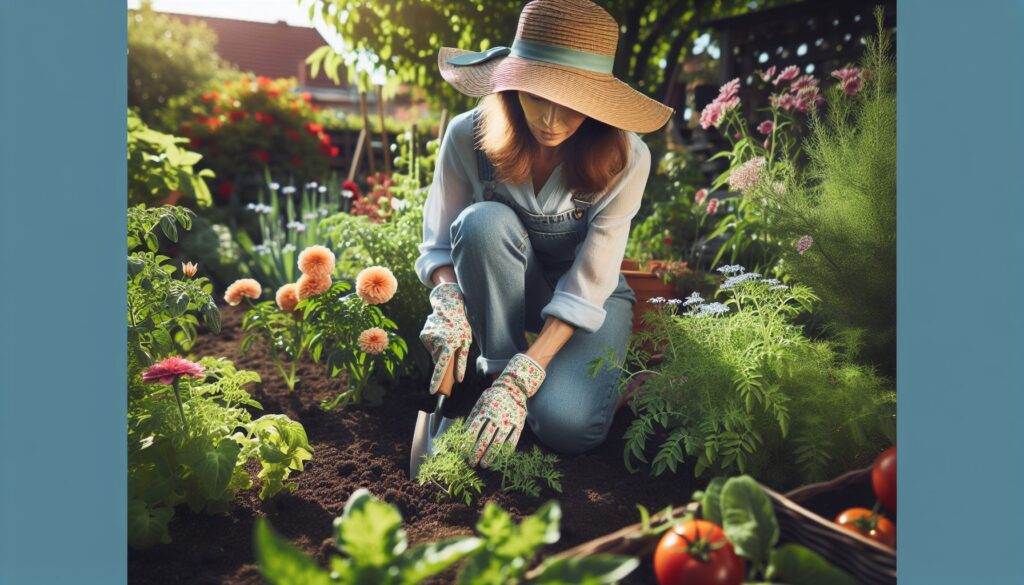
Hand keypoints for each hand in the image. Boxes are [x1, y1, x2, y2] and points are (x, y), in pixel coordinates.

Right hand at [419, 282, 472, 394]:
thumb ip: (461, 361)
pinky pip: (430, 347)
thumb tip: (458, 380)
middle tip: (450, 352)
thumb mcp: (466, 342)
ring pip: (434, 353)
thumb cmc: (460, 326)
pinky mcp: (423, 334)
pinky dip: (435, 345)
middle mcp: (436, 341)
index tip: (432, 391)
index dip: (437, 380)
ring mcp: (428, 337)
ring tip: (447, 339)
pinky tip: (440, 335)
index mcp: (448, 344)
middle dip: (443, 363)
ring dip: (440, 351)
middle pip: (438, 361)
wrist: (448, 306)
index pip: (442, 366)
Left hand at [465, 353, 545, 467]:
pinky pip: (512, 441)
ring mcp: (508, 422)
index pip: (473, 431)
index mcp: (485, 412)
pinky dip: (506, 451)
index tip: (463, 453)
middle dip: (477, 453)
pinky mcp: (519, 425)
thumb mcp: (481, 402)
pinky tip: (501, 458)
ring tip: (484, 465)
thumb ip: (472, 417)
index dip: (468, 444)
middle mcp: (496, 418)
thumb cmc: (494, 396)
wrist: (514, 388)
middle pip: (484, 440)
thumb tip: (464, 433)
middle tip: (472, 463)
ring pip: (498, 443)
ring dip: (490, 456)